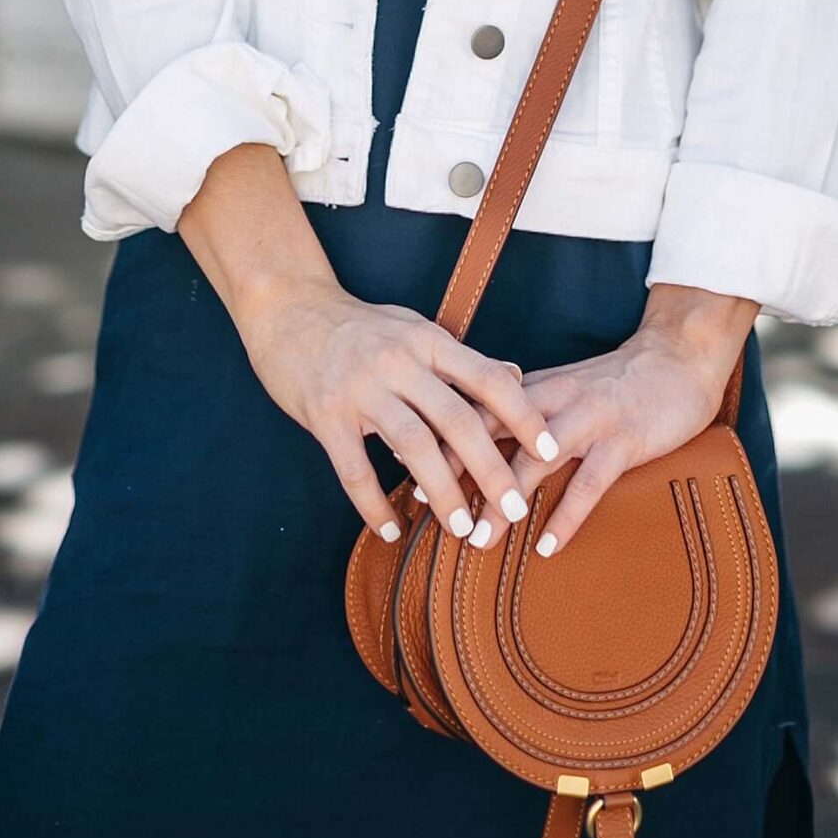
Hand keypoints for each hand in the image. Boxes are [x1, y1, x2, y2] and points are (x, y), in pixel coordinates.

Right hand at [234, 276, 562, 548]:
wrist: (288, 308)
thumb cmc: (358, 325)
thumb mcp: (414, 329)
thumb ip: (459, 358)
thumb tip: (515, 377)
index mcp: (427, 340)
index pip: (486, 378)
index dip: (523, 415)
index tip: (549, 451)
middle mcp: (399, 361)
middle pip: (457, 419)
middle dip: (491, 469)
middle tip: (514, 510)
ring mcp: (360, 388)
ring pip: (412, 447)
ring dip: (442, 492)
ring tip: (462, 528)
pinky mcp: (325, 415)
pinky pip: (355, 470)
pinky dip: (375, 505)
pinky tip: (392, 529)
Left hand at [415, 319, 735, 557]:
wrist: (679, 358)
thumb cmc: (619, 383)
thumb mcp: (566, 390)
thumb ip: (526, 412)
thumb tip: (480, 443)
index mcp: (537, 386)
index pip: (477, 408)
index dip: (439, 433)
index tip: (403, 461)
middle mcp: (555, 398)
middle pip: (496, 431)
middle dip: (457, 467)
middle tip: (426, 505)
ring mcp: (590, 418)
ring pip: (536, 461)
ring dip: (504, 502)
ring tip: (478, 541)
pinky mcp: (624, 439)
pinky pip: (590, 482)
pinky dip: (566, 514)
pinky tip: (546, 546)